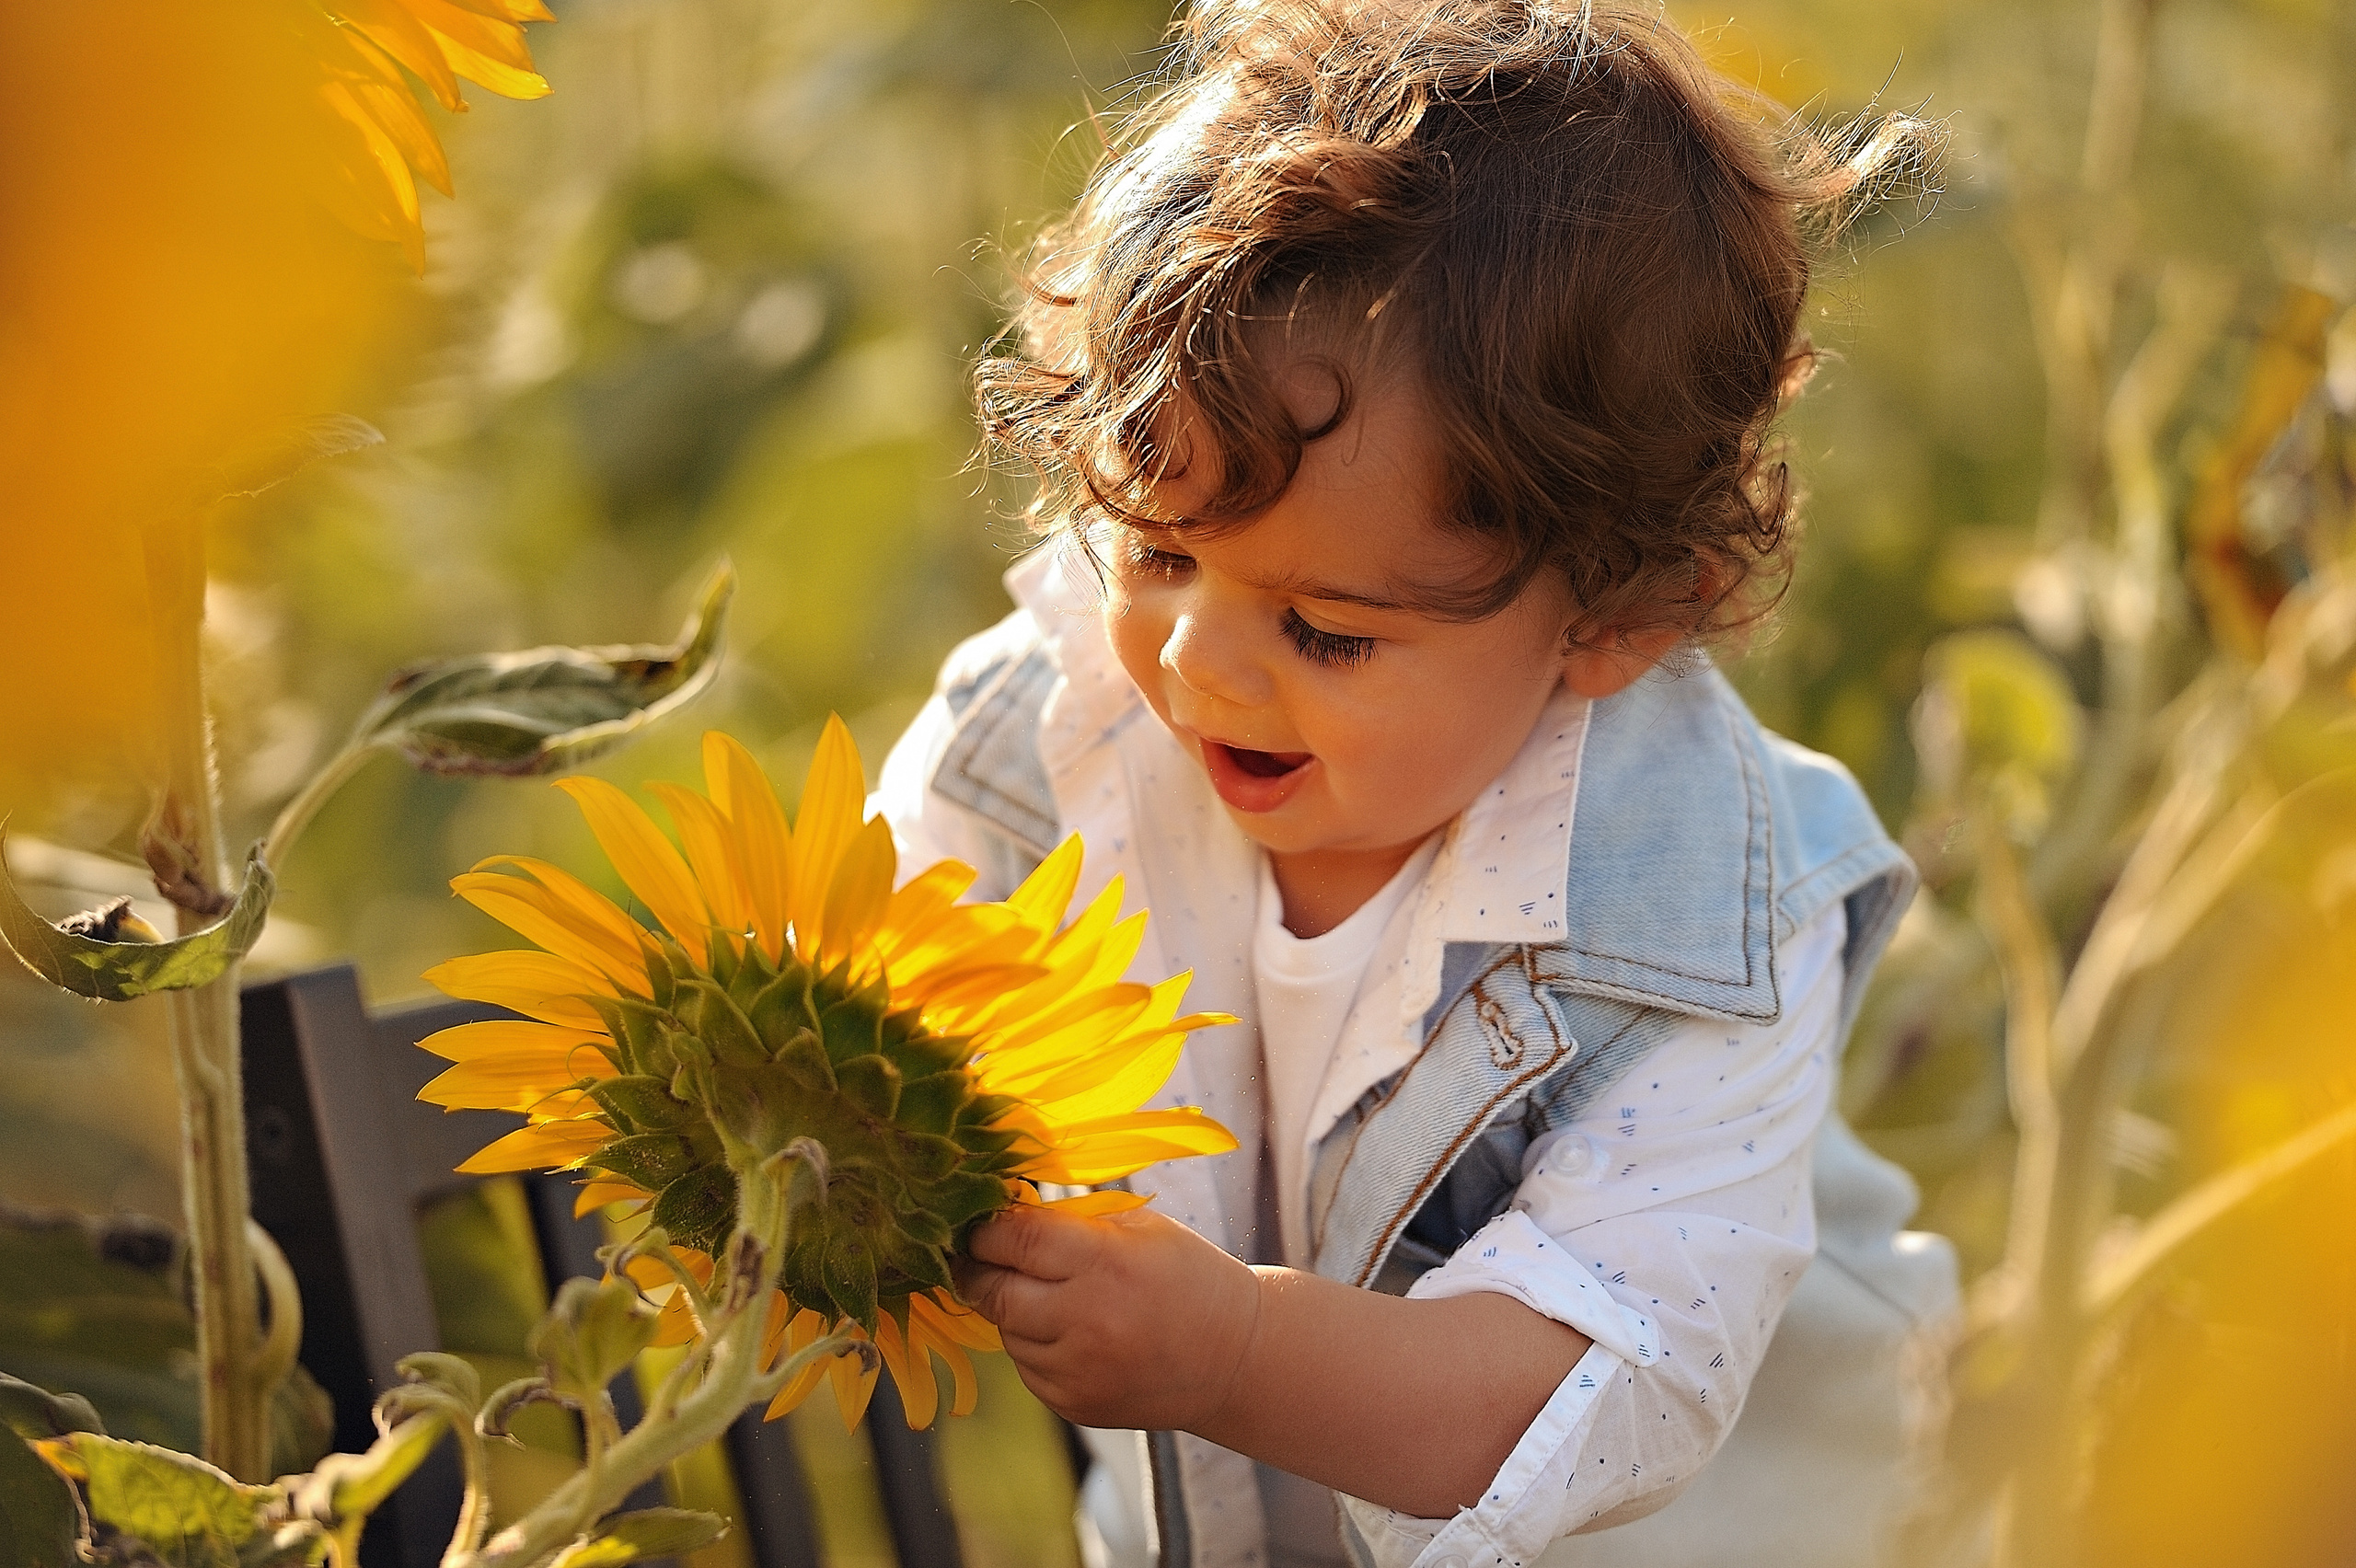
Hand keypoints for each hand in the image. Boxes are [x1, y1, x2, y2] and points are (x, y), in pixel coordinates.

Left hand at [953, 1203, 1261, 1431]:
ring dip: (1011, 1309)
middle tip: (974, 1254)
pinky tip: (1071, 1332)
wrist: (1234, 1358)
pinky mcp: (1073, 1404)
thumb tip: (1002, 1212)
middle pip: (993, 1291)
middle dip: (977, 1269)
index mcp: (1106, 1263)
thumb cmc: (1185, 1276)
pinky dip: (1034, 1345)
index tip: (976, 1221)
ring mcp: (1078, 1371)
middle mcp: (1087, 1321)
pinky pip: (1026, 1366)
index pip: (1016, 1239)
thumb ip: (1071, 1219)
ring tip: (1048, 1295)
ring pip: (1005, 1332)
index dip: (985, 1228)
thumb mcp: (1139, 1226)